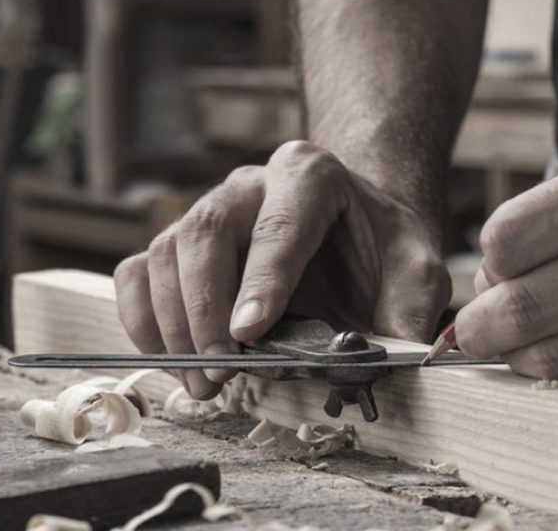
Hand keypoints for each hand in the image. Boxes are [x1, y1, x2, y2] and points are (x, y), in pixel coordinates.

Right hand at [114, 141, 450, 398]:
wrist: (355, 224)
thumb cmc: (381, 244)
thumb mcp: (419, 266)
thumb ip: (412, 306)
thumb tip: (386, 355)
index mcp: (309, 175)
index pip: (278, 226)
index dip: (260, 281)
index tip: (248, 333)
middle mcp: (250, 183)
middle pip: (204, 233)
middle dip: (204, 311)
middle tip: (218, 370)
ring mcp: (208, 209)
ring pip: (164, 254)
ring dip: (172, 326)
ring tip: (202, 382)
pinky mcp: (180, 241)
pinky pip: (138, 272)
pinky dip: (142, 319)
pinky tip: (169, 359)